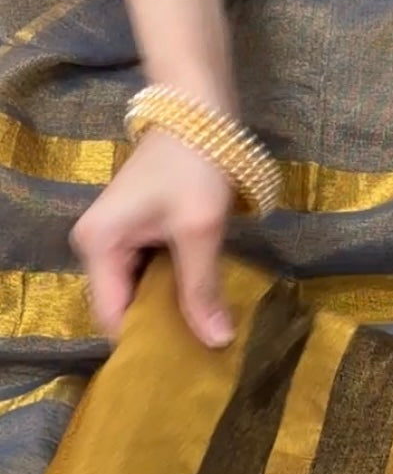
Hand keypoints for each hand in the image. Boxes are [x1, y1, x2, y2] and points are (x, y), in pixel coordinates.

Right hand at [72, 128, 235, 346]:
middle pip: (122, 306)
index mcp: (99, 245)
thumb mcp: (200, 230)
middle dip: (159, 328)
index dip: (145, 341)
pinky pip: (148, 274)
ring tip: (206, 335)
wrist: (197, 110)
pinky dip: (172, 289)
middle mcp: (96, 245)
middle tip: (202, 354)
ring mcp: (114, 238)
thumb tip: (215, 342)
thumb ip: (202, 288)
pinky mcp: (135, 231)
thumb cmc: (194, 165)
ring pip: (138, 292)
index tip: (184, 364)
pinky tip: (201, 305)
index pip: (112, 316)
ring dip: (169, 310)